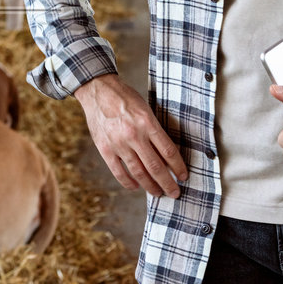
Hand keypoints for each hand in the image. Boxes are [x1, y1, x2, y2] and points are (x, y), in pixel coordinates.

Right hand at [74, 75, 188, 197]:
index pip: (169, 151)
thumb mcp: (146, 108)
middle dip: (168, 183)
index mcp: (148, 123)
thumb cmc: (125, 98)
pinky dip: (128, 182)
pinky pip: (118, 171)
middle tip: (175, 193)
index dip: (178, 167)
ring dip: (150, 186)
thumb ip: (155, 130)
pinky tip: (136, 187)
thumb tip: (167, 154)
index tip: (184, 176)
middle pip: (156, 166)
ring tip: (158, 193)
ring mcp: (118, 143)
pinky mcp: (105, 148)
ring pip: (138, 172)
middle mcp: (134, 135)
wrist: (99, 90)